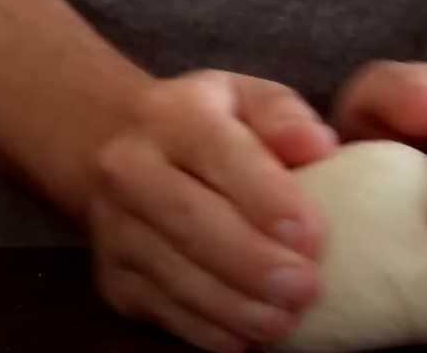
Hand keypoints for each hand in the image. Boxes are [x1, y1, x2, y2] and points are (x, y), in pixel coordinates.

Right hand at [90, 70, 338, 351]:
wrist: (105, 145)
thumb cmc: (201, 123)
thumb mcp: (243, 98)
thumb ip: (283, 116)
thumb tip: (321, 147)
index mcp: (171, 116)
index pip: (218, 152)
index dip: (265, 196)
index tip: (312, 236)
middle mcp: (130, 168)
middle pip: (189, 220)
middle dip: (251, 261)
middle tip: (305, 288)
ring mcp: (114, 227)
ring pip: (172, 273)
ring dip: (232, 305)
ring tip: (284, 320)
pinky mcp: (112, 277)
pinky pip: (160, 309)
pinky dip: (205, 330)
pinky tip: (246, 338)